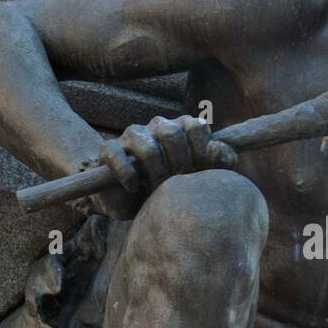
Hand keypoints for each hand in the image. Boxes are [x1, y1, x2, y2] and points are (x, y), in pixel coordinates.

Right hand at [91, 114, 236, 217]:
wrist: (134, 201)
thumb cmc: (172, 188)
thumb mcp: (199, 178)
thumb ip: (218, 162)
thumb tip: (217, 149)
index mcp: (183, 127)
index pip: (196, 126)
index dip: (201, 152)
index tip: (199, 173)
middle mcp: (158, 125)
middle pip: (172, 134)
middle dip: (178, 164)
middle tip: (177, 184)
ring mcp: (133, 135)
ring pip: (146, 146)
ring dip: (154, 173)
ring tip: (156, 190)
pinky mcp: (109, 149)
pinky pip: (117, 155)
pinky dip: (127, 174)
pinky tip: (134, 188)